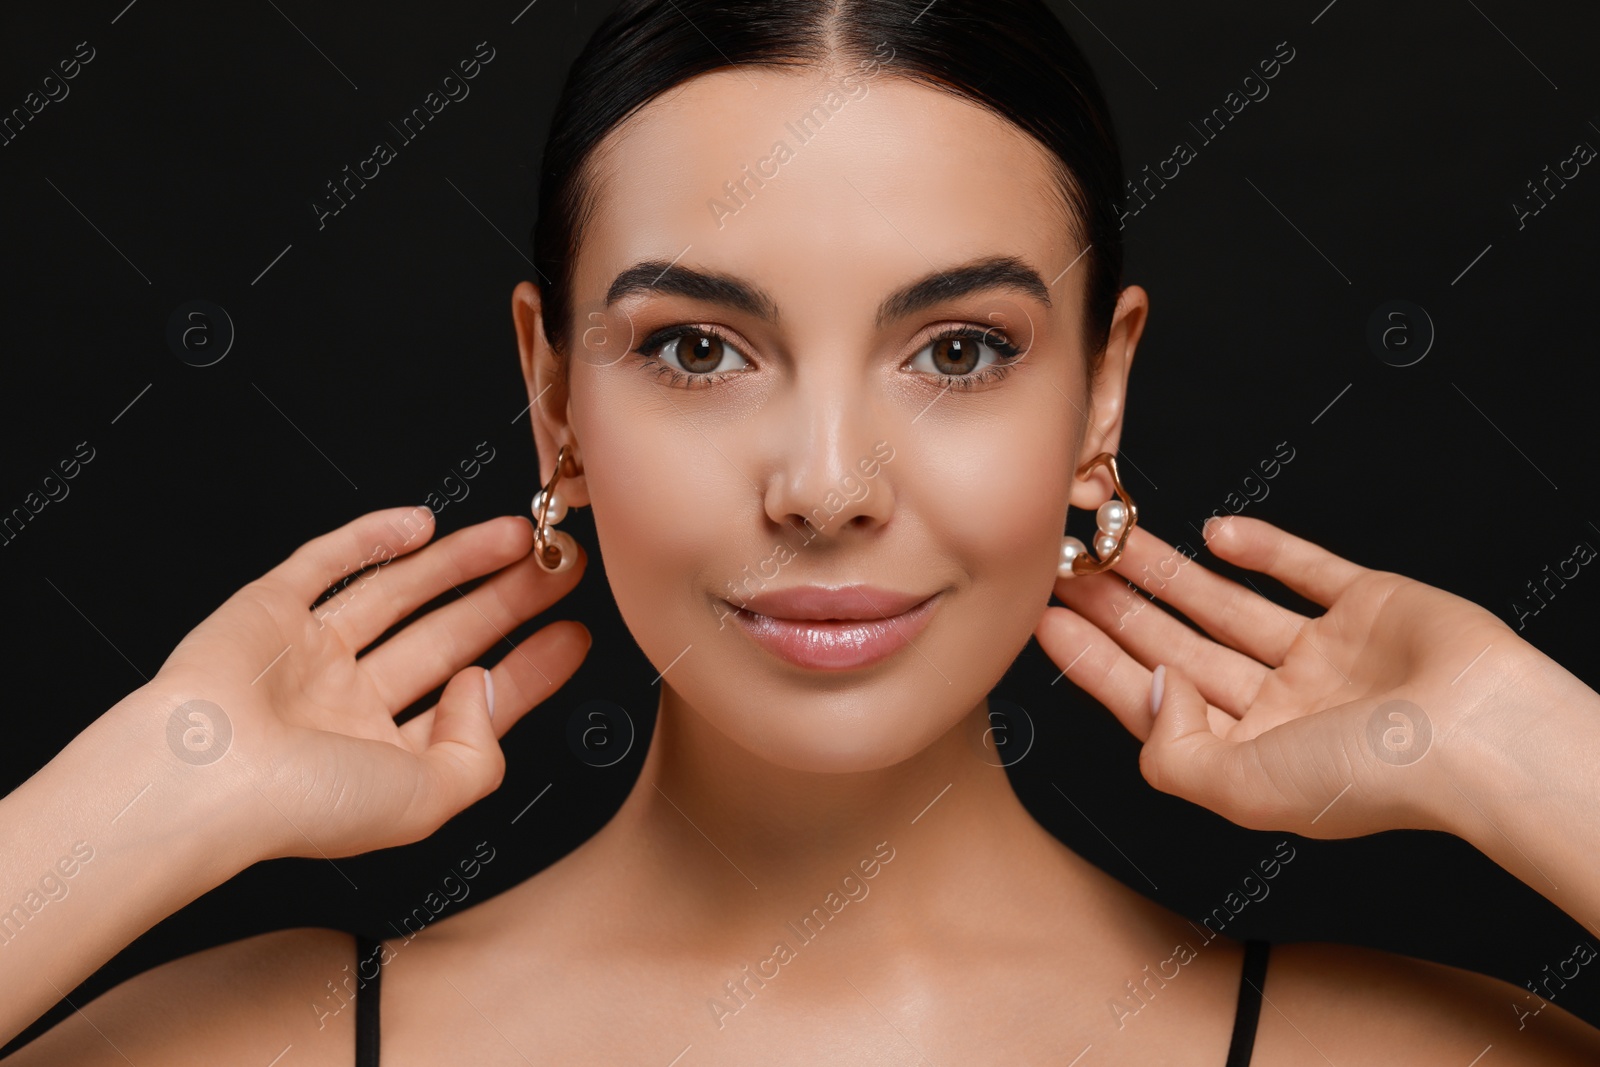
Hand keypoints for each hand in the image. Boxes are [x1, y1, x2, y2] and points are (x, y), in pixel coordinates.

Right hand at [121, 505, 589, 863]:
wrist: (202, 775)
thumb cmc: (304, 804)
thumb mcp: (430, 799)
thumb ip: (480, 752)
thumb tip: (482, 686)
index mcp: (381, 759)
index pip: (474, 705)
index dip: (528, 669)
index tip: (575, 633)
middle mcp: (346, 707)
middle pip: (446, 641)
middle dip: (507, 603)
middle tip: (563, 566)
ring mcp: (307, 656)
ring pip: (398, 595)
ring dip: (460, 563)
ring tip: (520, 537)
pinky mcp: (268, 611)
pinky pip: (326, 563)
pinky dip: (372, 539)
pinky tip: (423, 524)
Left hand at [1033, 514, 1551, 838]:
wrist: (1482, 736)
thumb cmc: (1372, 779)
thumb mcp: (1241, 787)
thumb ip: (1173, 751)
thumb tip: (1150, 691)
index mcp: (1251, 754)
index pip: (1150, 702)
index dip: (1093, 661)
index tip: (1042, 619)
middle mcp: (1284, 705)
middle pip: (1179, 646)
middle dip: (1120, 608)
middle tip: (1066, 565)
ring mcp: (1328, 655)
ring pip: (1228, 604)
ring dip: (1171, 572)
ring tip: (1116, 538)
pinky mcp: (1372, 607)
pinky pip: (1306, 570)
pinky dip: (1263, 548)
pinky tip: (1216, 533)